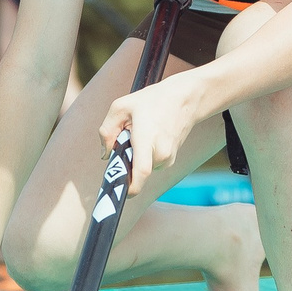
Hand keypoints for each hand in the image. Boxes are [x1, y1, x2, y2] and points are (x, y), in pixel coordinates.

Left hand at [102, 78, 203, 192]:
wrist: (185, 99)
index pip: (141, 171)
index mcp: (147, 139)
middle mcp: (160, 152)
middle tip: (127, 138)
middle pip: (135, 171)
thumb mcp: (121, 107)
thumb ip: (106, 131)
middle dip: (126, 160)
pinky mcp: (171, 159)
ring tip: (142, 133)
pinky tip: (151, 135)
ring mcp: (168, 158)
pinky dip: (146, 155)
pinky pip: (151, 164)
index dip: (130, 187)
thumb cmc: (151, 100)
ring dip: (136, 156)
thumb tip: (106, 155)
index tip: (120, 191)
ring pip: (143, 167)